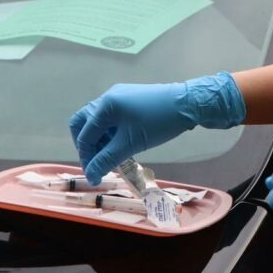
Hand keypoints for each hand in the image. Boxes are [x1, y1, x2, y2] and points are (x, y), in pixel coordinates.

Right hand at [69, 71, 245, 183]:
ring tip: (111, 155)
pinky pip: (112, 116)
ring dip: (100, 138)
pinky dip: (111, 131)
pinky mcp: (131, 97)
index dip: (87, 157)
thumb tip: (91, 176)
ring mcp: (120, 95)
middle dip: (87, 144)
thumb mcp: (130, 144)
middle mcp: (108, 97)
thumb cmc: (158, 123)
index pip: (85, 135)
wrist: (188, 104)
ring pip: (99, 119)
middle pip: (84, 122)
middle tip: (97, 161)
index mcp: (104, 106)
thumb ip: (107, 160)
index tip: (94, 175)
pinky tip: (121, 144)